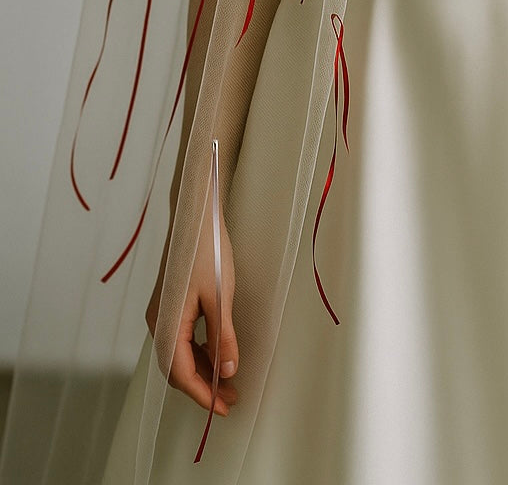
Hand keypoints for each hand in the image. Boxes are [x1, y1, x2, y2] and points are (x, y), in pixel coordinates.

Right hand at [145, 199, 239, 419]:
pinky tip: (216, 354)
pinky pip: (180, 339)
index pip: (182, 374)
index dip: (203, 395)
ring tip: (228, 382)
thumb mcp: (221, 296)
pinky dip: (197, 352)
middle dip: (203, 387)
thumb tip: (228, 371)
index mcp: (167, 324)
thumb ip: (223, 336)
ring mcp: (161, 314)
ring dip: (202, 370)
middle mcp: (158, 323)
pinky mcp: (168, 304)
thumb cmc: (208, 252)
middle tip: (231, 399)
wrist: (194, 216)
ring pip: (179, 354)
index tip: (223, 409)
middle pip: (177, 368)